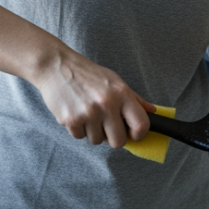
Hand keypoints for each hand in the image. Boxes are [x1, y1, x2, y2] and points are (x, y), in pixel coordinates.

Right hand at [33, 48, 155, 147]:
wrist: (56, 66)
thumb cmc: (87, 74)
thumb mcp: (114, 80)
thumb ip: (134, 99)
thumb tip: (153, 112)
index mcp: (122, 94)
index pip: (141, 125)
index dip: (138, 134)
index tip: (132, 133)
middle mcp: (107, 104)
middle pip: (119, 142)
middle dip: (112, 137)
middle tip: (105, 125)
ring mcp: (89, 113)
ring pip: (97, 141)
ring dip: (93, 131)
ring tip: (87, 112)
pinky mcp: (71, 120)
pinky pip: (80, 137)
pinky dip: (78, 129)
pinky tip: (76, 112)